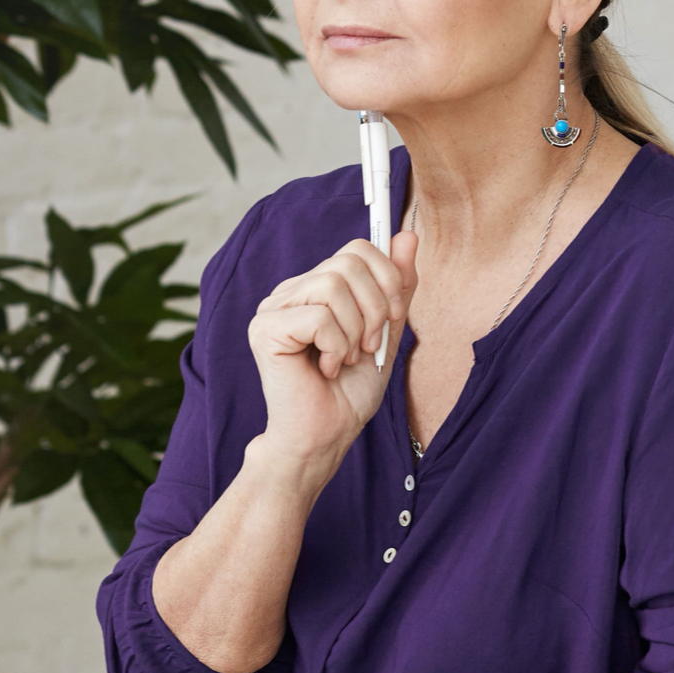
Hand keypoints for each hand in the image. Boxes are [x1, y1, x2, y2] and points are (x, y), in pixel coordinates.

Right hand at [247, 232, 418, 468]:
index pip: (357, 249)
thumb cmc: (348, 392)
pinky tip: (325, 369)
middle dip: (375, 308)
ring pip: (333, 285)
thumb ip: (396, 285)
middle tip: (368, 346)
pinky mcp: (265, 329)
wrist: (325, 437)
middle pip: (348, 262)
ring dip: (354, 330)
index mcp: (314, 288)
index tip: (393, 318)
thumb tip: (408, 235)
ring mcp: (273, 308)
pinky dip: (336, 347)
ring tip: (345, 359)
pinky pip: (320, 316)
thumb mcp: (386, 331)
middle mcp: (290, 292)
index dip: (387, 278)